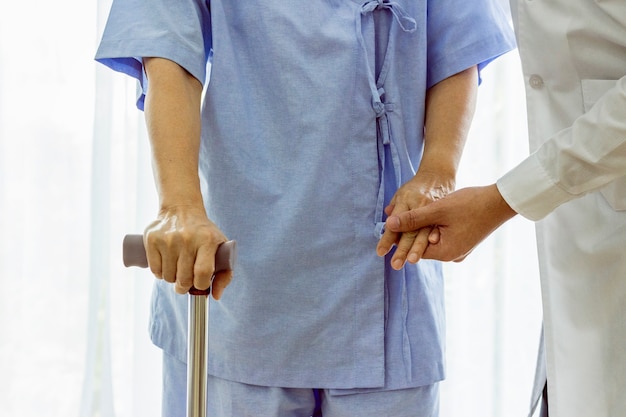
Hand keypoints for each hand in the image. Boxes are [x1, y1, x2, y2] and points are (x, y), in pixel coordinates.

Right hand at [143, 204, 232, 298]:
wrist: (181, 209)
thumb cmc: (204, 233)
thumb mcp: (220, 247)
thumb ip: (225, 273)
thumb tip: (215, 296)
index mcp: (207, 240)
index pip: (202, 273)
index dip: (201, 285)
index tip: (200, 283)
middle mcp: (187, 239)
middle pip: (183, 279)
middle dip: (185, 286)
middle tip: (186, 280)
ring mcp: (168, 239)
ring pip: (168, 277)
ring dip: (172, 278)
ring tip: (177, 267)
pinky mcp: (152, 239)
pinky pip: (155, 270)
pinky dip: (160, 273)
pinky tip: (167, 264)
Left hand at [379, 184, 517, 262]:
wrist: (500, 201)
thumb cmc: (470, 204)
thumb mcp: (437, 210)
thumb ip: (413, 218)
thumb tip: (389, 225)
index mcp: (445, 252)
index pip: (414, 248)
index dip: (400, 237)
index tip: (388, 227)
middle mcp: (453, 255)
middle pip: (423, 245)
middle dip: (411, 233)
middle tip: (397, 221)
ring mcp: (460, 249)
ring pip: (433, 239)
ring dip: (424, 228)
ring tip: (413, 216)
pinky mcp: (465, 241)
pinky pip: (444, 236)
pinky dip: (436, 227)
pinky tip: (431, 215)